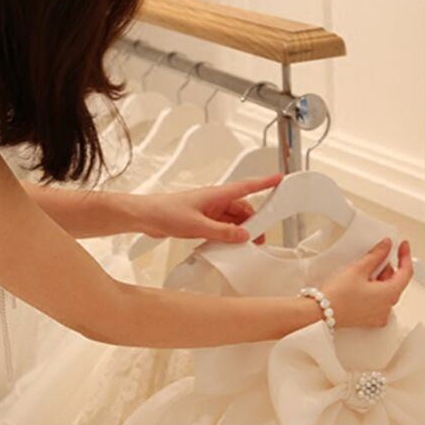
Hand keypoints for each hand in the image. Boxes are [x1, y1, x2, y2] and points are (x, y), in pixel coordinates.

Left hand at [137, 173, 283, 243]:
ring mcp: (208, 211)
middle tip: (261, 236)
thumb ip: (222, 232)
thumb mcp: (197, 225)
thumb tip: (243, 235)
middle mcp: (214, 201)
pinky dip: (228, 235)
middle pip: (242, 208)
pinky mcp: (201, 221)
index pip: (246, 187)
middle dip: (254, 221)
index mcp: (216, 194)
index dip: (264, 183)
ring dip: (240, 230)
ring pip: (232, 219)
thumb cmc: (165, 212)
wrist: (145, 217)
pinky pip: (221, 227)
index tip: (280, 180)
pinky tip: (229, 244)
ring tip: (246, 243)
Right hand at [318, 238, 413, 328]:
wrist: (319, 312)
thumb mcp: (358, 269)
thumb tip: (386, 246)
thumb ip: (377, 255)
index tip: (402, 246)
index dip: (405, 256)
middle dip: (386, 268)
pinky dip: (373, 291)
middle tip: (373, 258)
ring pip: (386, 291)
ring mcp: (378, 316)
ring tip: (361, 273)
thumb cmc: (337, 295)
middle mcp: (387, 308)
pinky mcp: (369, 320)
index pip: (406, 272)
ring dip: (378, 279)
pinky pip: (378, 302)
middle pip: (395, 282)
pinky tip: (360, 285)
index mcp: (390, 295)